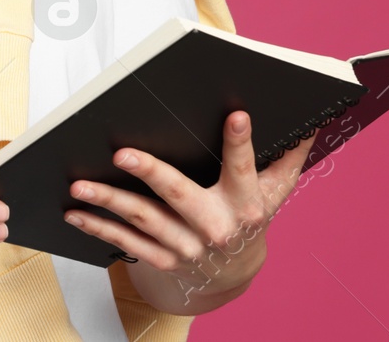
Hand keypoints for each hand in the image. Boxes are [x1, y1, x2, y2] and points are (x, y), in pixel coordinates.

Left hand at [63, 110, 311, 302]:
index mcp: (245, 203)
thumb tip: (312, 119)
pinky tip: (75, 212)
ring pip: (144, 219)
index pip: (242, 168)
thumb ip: (290, 156)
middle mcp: (215, 226)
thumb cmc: (251, 216)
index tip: (235, 114)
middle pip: (179, 194)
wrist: (233, 273)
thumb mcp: (276, 190)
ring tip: (79, 184)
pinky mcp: (164, 259)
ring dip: (109, 201)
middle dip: (150, 172)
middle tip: (122, 152)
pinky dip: (99, 227)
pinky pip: (127, 243)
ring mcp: (187, 245)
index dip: (240, 142)